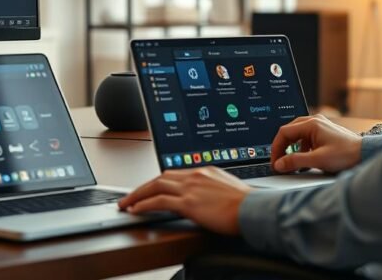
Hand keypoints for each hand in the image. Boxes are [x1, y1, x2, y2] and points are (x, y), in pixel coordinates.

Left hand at [118, 167, 251, 234]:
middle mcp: (196, 175)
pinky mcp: (189, 202)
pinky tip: (136, 210)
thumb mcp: (228, 191)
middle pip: (161, 177)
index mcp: (205, 170)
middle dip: (143, 187)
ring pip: (155, 186)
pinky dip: (144, 204)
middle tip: (130, 196)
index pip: (174, 173)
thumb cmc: (248, 205)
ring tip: (126, 204)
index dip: (158, 181)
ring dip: (137, 195)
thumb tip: (206, 200)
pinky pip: (159, 201)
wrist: (256, 210)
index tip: (149, 188)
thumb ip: (212, 191)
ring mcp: (191, 187)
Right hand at [271, 115, 362, 173]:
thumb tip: (278, 164)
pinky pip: (306, 138)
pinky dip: (301, 148)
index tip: (275, 161)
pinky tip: (305, 160)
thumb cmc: (346, 155)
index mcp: (311, 124)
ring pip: (297, 135)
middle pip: (289, 132)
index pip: (284, 132)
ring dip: (292, 149)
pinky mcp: (324, 132)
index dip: (276, 148)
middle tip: (280, 162)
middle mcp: (314, 121)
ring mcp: (320, 126)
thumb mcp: (317, 160)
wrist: (366, 155)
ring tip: (292, 163)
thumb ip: (295, 161)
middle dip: (282, 148)